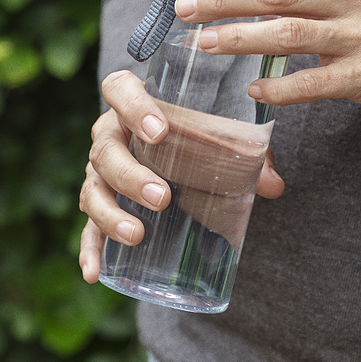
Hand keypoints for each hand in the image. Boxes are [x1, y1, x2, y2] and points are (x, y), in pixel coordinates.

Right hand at [79, 70, 283, 282]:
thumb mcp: (220, 138)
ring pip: (93, 188)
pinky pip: (87, 227)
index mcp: (133, 103)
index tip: (160, 130)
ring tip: (137, 234)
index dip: (134, 107)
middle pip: (105, 149)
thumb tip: (273, 185)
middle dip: (130, 175)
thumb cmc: (195, 135)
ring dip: (110, 213)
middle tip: (162, 197)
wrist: (173, 149)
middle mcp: (109, 134)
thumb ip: (247, 156)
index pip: (120, 89)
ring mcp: (99, 171)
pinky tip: (93, 272)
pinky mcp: (98, 204)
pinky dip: (90, 250)